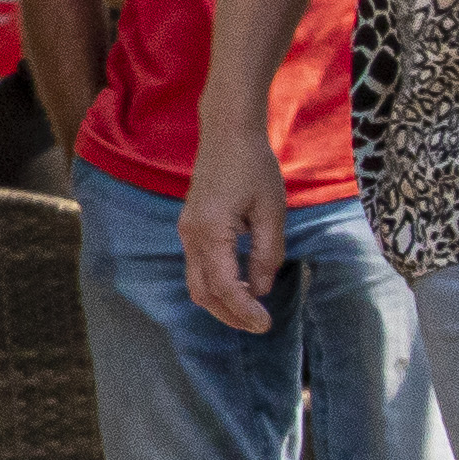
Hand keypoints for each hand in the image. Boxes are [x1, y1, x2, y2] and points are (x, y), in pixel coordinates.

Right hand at [181, 131, 286, 336]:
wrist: (228, 134)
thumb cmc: (254, 167)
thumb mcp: (271, 211)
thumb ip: (267, 254)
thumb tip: (260, 290)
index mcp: (210, 231)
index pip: (224, 286)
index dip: (244, 310)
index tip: (266, 324)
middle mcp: (191, 235)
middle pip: (204, 294)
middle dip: (230, 315)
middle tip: (260, 325)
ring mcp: (187, 232)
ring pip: (197, 284)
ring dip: (222, 303)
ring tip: (252, 312)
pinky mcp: (191, 228)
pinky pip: (198, 268)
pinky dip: (217, 284)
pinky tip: (241, 285)